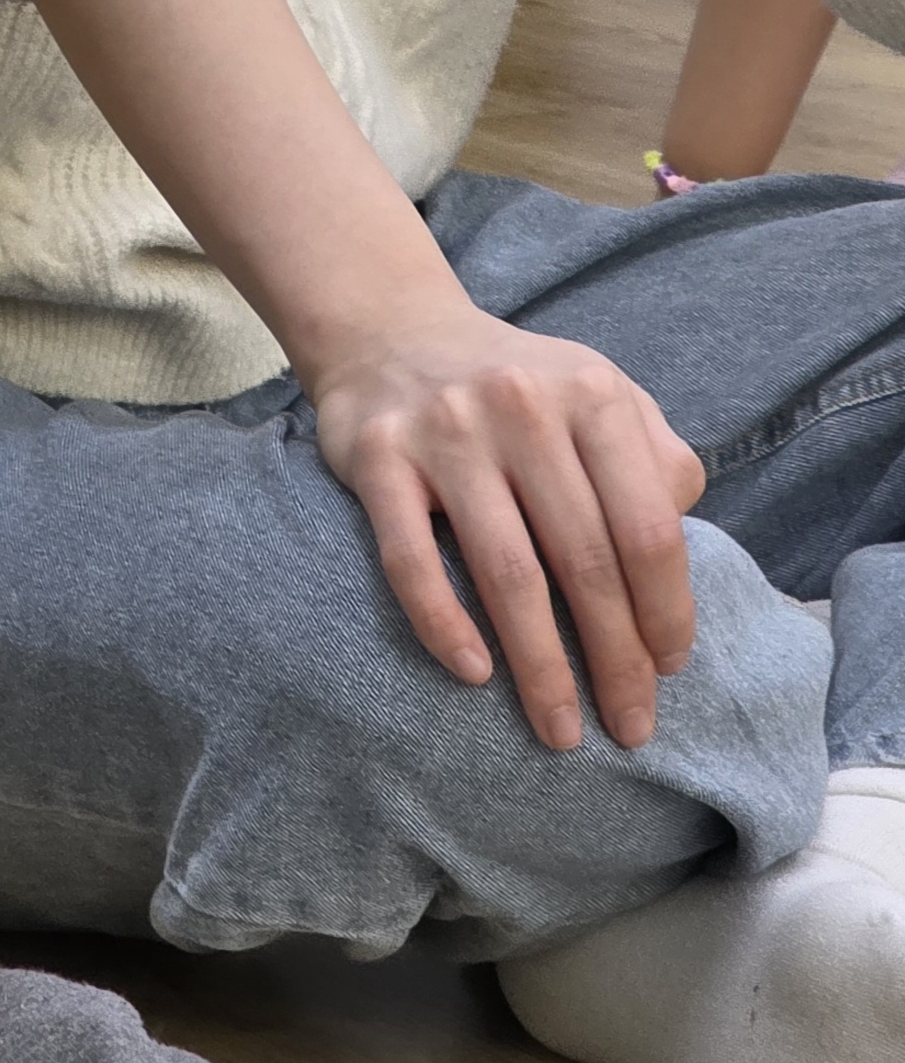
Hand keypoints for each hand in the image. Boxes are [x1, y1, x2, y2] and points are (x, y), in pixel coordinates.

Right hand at [309, 301, 706, 754]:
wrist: (392, 331)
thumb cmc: (518, 386)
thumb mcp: (598, 394)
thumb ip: (655, 460)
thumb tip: (685, 559)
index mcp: (590, 393)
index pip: (647, 525)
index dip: (666, 609)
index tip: (670, 668)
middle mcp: (520, 404)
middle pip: (584, 558)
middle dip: (615, 658)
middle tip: (630, 729)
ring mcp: (445, 429)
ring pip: (506, 571)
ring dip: (540, 666)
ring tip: (560, 732)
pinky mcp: (378, 455)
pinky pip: (412, 559)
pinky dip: (444, 624)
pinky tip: (475, 674)